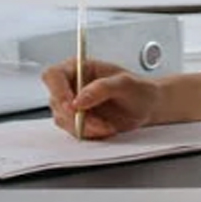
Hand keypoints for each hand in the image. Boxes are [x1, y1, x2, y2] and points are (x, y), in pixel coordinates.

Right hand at [41, 58, 161, 138]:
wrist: (147, 107)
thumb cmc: (138, 89)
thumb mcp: (125, 83)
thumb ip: (102, 88)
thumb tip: (80, 99)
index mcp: (78, 68)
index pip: (53, 76)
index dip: (58, 91)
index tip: (73, 106)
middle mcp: (71, 85)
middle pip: (56, 102)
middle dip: (77, 116)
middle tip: (98, 122)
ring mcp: (72, 105)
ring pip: (64, 120)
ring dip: (86, 127)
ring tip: (107, 125)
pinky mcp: (77, 121)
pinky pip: (74, 131)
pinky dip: (90, 133)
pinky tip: (105, 128)